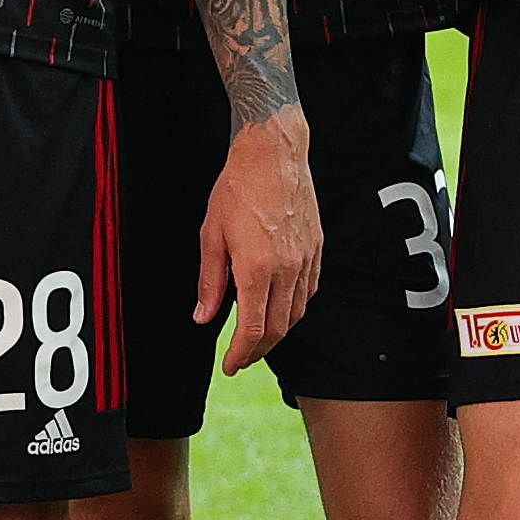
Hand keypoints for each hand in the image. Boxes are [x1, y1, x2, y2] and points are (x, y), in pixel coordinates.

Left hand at [200, 115, 322, 371]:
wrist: (274, 153)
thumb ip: (209, 282)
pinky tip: (278, 308)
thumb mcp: (211, 235)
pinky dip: (293, 309)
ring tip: (256, 338)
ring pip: (296, 314)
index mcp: (256, 268)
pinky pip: (308, 292)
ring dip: (276, 333)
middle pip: (276, 329)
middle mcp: (286, 269)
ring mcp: (305, 260)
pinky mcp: (316, 250)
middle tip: (240, 358)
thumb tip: (203, 318)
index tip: (230, 366)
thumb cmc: (238, 188)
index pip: (252, 330)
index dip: (240, 355)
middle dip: (257, 351)